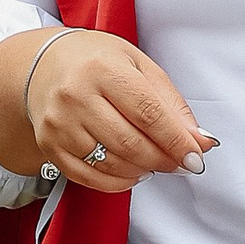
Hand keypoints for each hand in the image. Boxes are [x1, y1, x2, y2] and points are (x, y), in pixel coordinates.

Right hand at [0, 26, 216, 194]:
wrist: (43, 65)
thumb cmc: (97, 61)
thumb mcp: (139, 66)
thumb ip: (171, 103)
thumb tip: (201, 140)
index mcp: (103, 68)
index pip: (148, 113)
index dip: (176, 140)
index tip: (196, 157)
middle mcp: (76, 96)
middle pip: (130, 143)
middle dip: (163, 160)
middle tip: (180, 163)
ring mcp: (59, 123)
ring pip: (111, 163)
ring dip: (142, 170)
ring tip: (154, 162)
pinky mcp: (49, 145)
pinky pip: (88, 176)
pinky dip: (117, 182)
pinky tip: (131, 172)